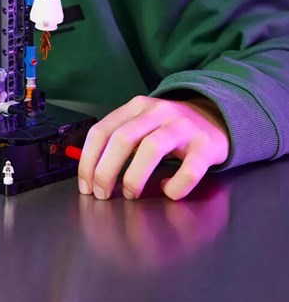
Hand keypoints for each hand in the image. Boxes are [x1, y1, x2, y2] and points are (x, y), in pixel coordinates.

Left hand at [77, 95, 229, 201]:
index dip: (89, 159)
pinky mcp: (206, 146)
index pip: (103, 130)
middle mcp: (158, 112)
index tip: (85, 185)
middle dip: (106, 171)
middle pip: (123, 138)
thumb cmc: (170, 128)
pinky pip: (189, 170)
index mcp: (137, 107)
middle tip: (102, 194)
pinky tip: (169, 191)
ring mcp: (183, 127)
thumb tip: (91, 170)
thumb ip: (120, 138)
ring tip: (130, 194)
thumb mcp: (143, 124)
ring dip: (134, 176)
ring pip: (152, 148)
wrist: (215, 117)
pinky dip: (175, 186)